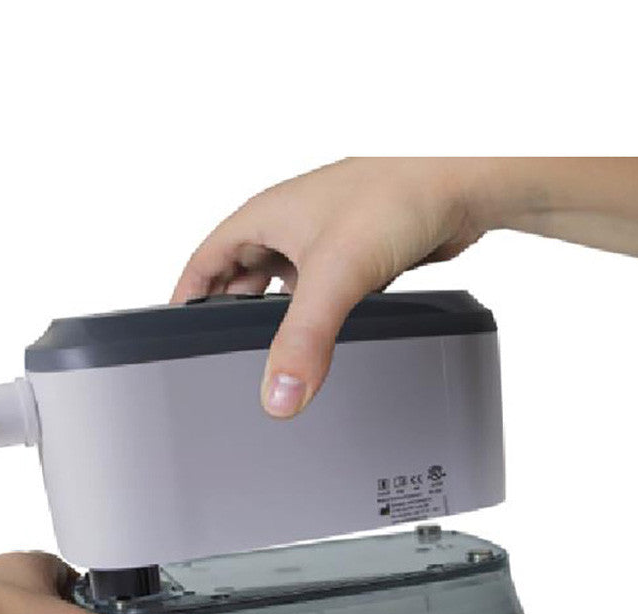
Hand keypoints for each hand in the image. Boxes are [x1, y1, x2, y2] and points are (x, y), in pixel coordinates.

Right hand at [173, 157, 637, 419]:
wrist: (463, 193)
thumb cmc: (398, 200)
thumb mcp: (336, 275)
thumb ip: (303, 340)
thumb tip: (277, 396)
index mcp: (264, 216)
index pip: (203, 261)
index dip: (186, 298)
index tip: (175, 337)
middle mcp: (288, 225)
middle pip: (239, 277)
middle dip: (229, 316)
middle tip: (223, 360)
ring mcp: (321, 239)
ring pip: (279, 287)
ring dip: (273, 319)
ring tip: (266, 359)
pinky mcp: (353, 256)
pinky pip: (315, 292)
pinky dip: (309, 318)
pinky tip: (316, 342)